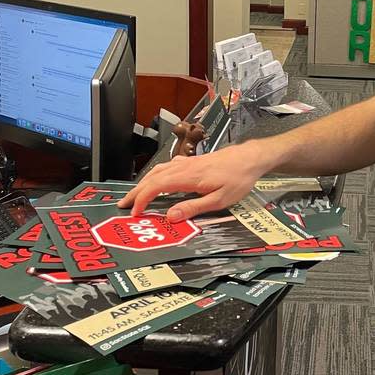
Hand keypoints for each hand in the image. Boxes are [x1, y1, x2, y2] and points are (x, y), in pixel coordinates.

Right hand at [117, 142, 269, 222]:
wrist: (250, 158)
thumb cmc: (238, 179)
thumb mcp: (219, 200)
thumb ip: (193, 208)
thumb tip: (170, 217)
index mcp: (188, 177)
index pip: (156, 186)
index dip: (142, 199)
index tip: (135, 213)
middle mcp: (184, 167)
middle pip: (152, 177)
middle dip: (136, 192)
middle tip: (124, 205)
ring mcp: (188, 162)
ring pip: (158, 170)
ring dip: (144, 182)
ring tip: (135, 195)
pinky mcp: (193, 161)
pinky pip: (168, 166)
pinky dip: (156, 174)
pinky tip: (158, 179)